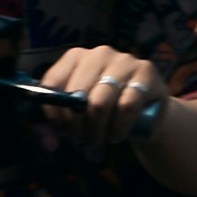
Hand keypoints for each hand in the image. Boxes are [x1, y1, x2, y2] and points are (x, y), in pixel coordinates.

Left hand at [25, 38, 173, 143]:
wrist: (148, 112)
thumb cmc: (107, 111)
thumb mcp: (79, 116)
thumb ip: (58, 127)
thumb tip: (48, 143)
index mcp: (76, 57)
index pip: (53, 83)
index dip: (53, 112)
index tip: (62, 131)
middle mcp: (99, 53)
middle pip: (77, 95)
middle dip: (76, 126)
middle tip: (82, 140)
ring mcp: (124, 60)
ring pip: (100, 102)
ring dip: (96, 131)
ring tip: (99, 140)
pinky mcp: (146, 72)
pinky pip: (126, 106)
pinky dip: (118, 128)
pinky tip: (117, 135)